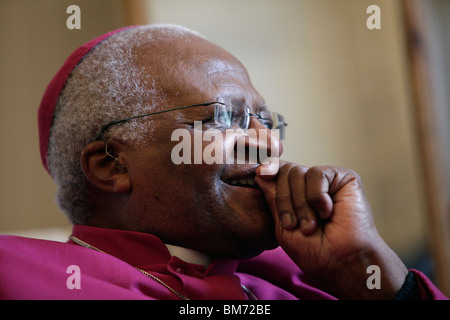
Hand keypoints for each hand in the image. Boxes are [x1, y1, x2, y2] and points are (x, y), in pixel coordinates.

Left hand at [255, 162, 407, 298]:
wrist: (342, 262)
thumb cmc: (315, 251)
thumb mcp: (283, 226)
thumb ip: (273, 198)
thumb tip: (260, 173)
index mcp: (297, 195)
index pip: (277, 174)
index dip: (267, 170)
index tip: (258, 174)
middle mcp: (311, 185)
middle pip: (284, 171)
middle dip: (284, 200)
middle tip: (294, 225)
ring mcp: (327, 181)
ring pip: (297, 172)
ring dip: (300, 204)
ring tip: (311, 225)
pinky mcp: (344, 177)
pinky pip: (316, 173)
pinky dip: (316, 196)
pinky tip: (327, 212)